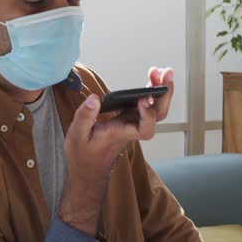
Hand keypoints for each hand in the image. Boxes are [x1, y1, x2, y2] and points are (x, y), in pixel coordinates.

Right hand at [58, 67, 174, 235]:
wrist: (88, 170)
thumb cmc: (83, 155)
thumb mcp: (76, 135)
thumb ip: (85, 116)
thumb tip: (94, 98)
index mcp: (120, 134)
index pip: (144, 128)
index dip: (147, 115)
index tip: (142, 99)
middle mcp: (131, 129)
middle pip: (158, 114)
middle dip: (164, 93)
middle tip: (165, 72)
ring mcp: (131, 125)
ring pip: (154, 110)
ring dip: (159, 90)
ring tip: (159, 71)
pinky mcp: (128, 121)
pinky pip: (145, 107)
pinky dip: (149, 93)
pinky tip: (150, 80)